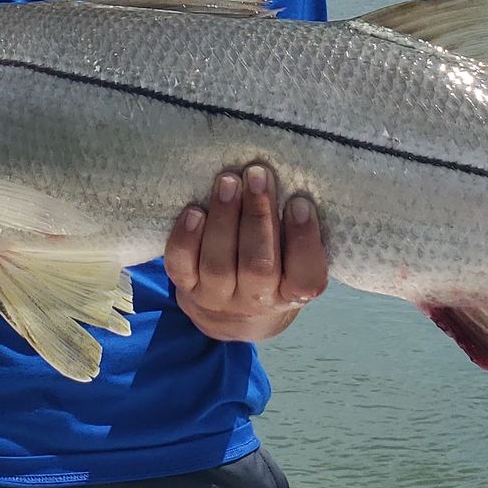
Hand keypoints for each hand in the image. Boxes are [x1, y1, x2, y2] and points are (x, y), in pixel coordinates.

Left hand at [164, 164, 327, 343]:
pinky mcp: (187, 289)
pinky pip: (181, 267)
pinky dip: (186, 239)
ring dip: (224, 218)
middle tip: (258, 175)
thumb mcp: (294, 259)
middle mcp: (256, 300)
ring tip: (228, 181)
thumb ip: (295, 230)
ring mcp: (218, 297)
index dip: (303, 240)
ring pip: (218, 264)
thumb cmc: (274, 268)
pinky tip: (193, 211)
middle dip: (258, 216)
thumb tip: (294, 179)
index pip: (305, 277)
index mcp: (292, 293)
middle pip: (258, 265)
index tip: (299, 202)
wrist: (234, 312)